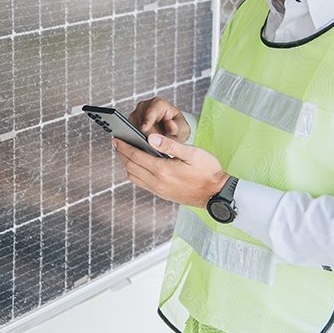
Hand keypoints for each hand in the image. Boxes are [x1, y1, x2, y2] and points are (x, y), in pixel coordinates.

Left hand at [113, 133, 227, 208]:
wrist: (217, 194)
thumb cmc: (208, 171)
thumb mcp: (192, 153)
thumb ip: (170, 145)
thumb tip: (149, 138)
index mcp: (163, 170)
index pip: (135, 156)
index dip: (123, 146)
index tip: (115, 138)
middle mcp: (158, 183)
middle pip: (130, 167)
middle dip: (122, 154)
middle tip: (117, 142)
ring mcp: (159, 190)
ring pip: (134, 177)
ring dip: (127, 164)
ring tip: (126, 152)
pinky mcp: (162, 194)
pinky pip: (142, 183)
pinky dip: (136, 173)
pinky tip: (139, 164)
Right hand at [129, 97, 191, 142]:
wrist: (172, 132)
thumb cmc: (177, 128)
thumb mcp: (183, 129)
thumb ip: (178, 127)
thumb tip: (170, 125)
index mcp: (158, 104)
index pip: (151, 112)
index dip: (147, 120)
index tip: (144, 128)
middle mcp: (144, 107)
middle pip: (141, 122)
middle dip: (148, 136)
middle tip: (156, 147)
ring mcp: (135, 115)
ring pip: (133, 129)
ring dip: (142, 139)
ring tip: (153, 147)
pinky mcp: (130, 124)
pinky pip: (130, 134)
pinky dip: (138, 141)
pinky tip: (145, 147)